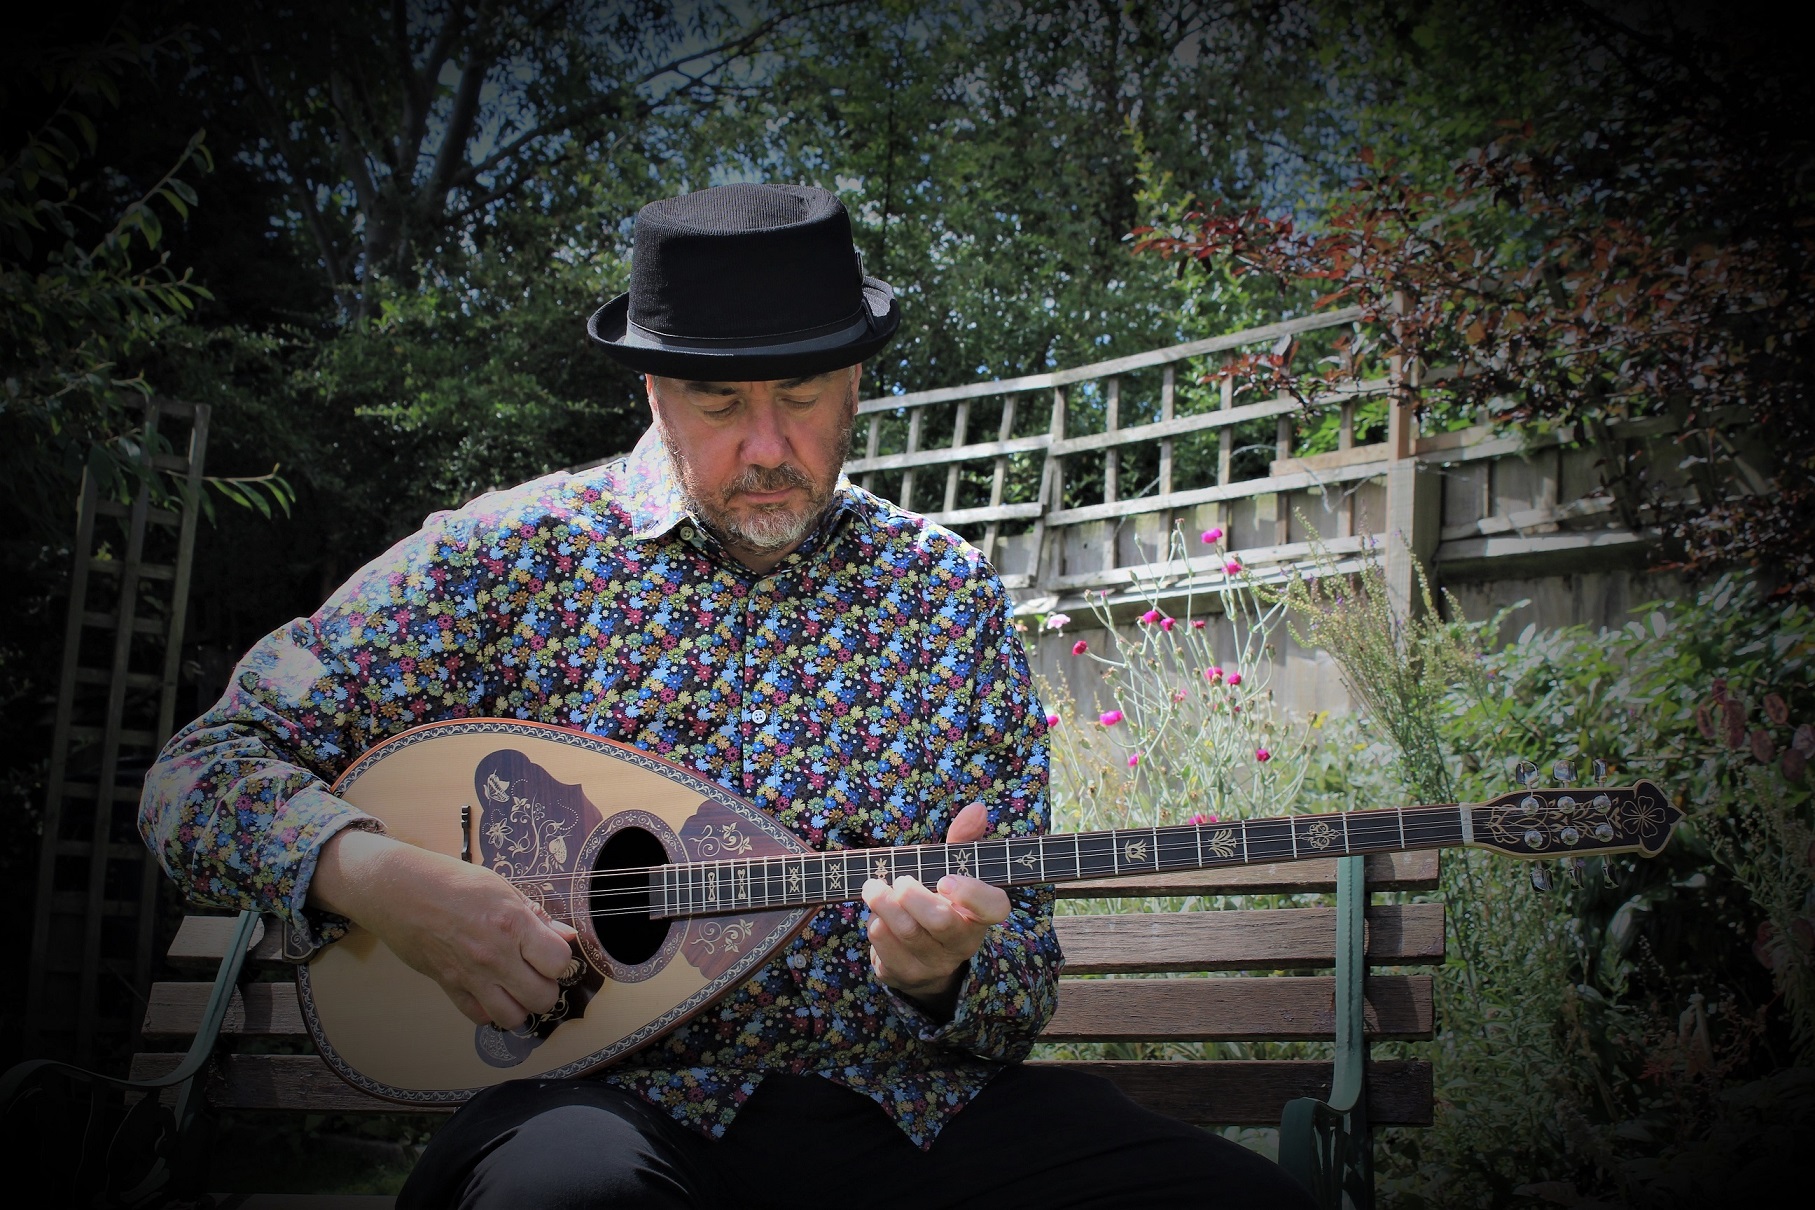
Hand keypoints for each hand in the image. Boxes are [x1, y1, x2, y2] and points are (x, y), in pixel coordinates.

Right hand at [308, 828, 578, 1029]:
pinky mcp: (449, 988)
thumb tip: (567, 936)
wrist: (400, 891)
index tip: (552, 951)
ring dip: (521, 1005)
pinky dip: (490, 1010)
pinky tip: (491, 991)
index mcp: (513, 924)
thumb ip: (537, 917)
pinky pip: (480, 1017)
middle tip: (538, 972)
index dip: (560, 959)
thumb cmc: (452, 882)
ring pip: (513, 1017)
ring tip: (517, 986)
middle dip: (547, 987)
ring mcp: (471, 976)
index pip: (559, 961)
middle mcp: (495, 955)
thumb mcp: (502, 888)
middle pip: (542, 997)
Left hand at [862, 801, 1010, 1015]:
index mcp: (980, 914)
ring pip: (907, 933)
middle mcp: (963, 943)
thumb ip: (963, 840)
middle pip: (941, 922)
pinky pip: (884, 947)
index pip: (993, 908)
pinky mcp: (905, 975)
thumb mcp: (952, 871)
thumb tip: (978, 808)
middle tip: (900, 880)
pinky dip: (875, 925)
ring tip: (872, 888)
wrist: (924, 958)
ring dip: (884, 905)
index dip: (973, 894)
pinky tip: (876, 916)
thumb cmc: (940, 902)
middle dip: (913, 896)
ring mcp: (934, 963)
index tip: (945, 880)